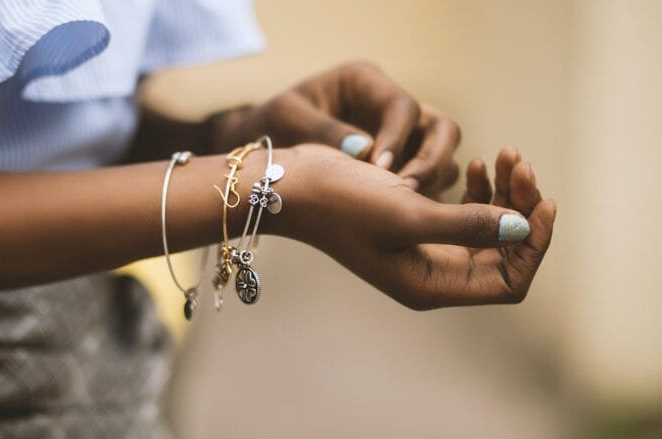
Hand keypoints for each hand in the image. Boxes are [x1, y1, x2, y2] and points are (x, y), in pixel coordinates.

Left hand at [211, 61, 460, 197]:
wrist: (262, 151)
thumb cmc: (270, 125)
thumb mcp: (287, 118)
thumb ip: (324, 131)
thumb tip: (366, 152)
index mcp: (365, 83)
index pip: (402, 107)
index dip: (397, 138)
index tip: (380, 169)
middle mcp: (390, 108)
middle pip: (442, 128)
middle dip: (432, 160)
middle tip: (406, 191)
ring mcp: (402, 138)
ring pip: (443, 157)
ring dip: (431, 182)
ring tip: (404, 208)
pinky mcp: (402, 167)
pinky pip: (428, 182)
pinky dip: (422, 198)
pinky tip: (401, 219)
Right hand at [273, 144, 555, 308]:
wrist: (294, 183)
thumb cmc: (341, 202)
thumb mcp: (406, 213)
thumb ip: (467, 225)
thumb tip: (522, 228)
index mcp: (431, 284)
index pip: (509, 281)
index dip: (533, 245)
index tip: (542, 201)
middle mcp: (432, 272)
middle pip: (503, 251)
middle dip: (520, 207)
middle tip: (519, 162)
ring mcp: (424, 248)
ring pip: (487, 228)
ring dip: (502, 193)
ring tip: (505, 155)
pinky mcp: (416, 221)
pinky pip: (464, 212)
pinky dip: (478, 188)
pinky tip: (476, 163)